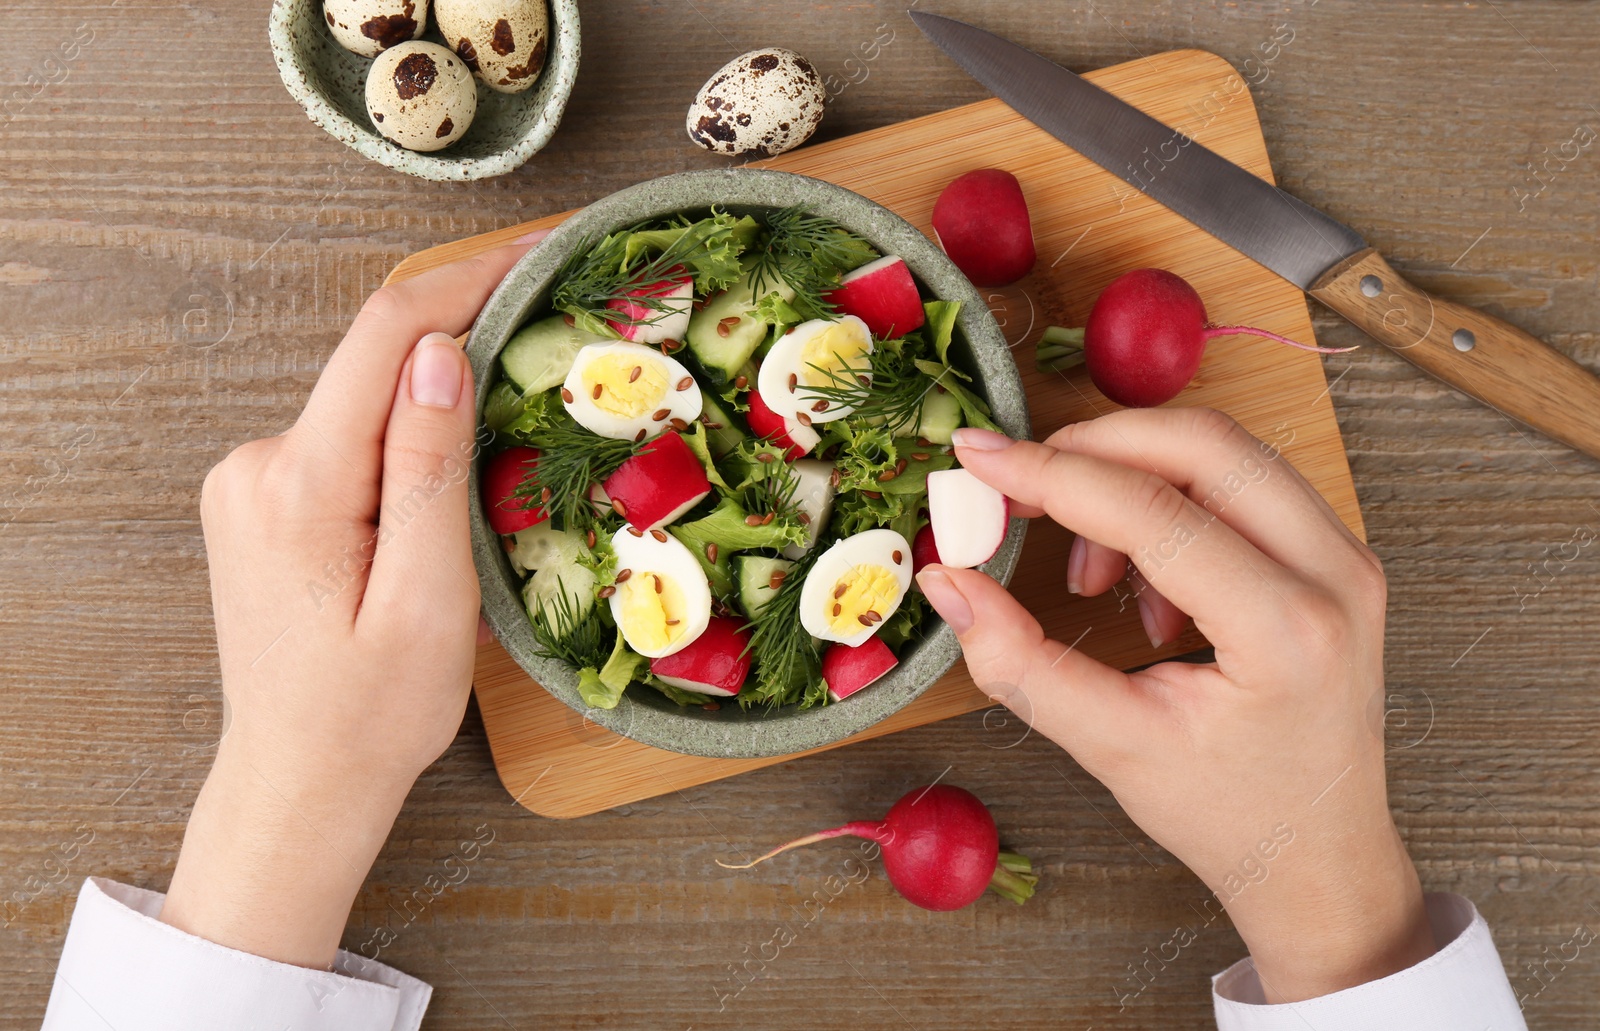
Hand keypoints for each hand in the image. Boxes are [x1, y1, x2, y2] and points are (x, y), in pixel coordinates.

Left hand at [160, 237, 542, 967]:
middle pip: (377, 366)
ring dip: (439, 406)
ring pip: (368, 404)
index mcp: (300, 485)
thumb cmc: (374, 712)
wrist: (300, 780)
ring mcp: (252, 480)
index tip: (541, 254)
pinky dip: (407, 442)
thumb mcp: (426, 600)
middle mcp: (258, 464)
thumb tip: (440, 354)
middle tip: (556, 337)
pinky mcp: (264, 498)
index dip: (467, 280)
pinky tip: (448, 490)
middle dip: (466, 346)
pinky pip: (350, 439)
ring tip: (512, 441)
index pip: (385, 337)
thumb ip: (428, 471)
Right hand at [916, 409, 1433, 1002]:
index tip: (976, 457)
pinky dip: (1169, 500)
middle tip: (1016, 485)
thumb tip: (948, 583)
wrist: (1321, 855)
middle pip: (1202, 443)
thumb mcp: (1113, 749)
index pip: (1154, 512)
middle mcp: (1336, 575)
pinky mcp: (1336, 551)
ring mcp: (1348, 555)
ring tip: (1090, 575)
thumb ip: (1021, 665)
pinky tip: (1142, 584)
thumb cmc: (1230, 815)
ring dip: (1131, 477)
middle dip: (1092, 447)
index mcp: (1288, 632)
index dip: (1051, 474)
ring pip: (1223, 450)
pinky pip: (1241, 480)